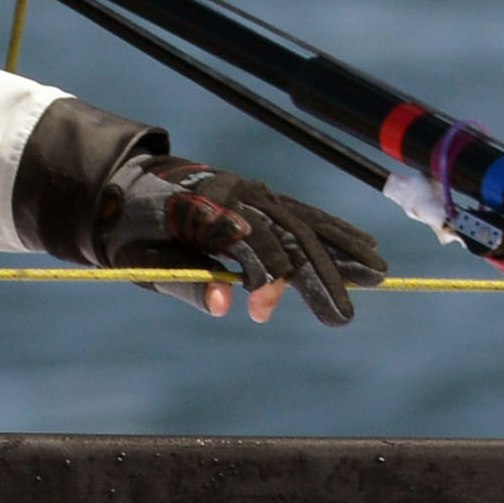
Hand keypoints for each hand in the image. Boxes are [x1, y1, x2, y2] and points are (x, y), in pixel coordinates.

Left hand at [87, 144, 381, 326]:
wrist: (125, 186)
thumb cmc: (130, 232)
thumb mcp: (140, 262)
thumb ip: (183, 282)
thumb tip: (225, 307)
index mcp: (203, 206)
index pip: (248, 241)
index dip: (262, 276)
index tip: (262, 310)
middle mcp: (235, 193)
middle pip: (286, 233)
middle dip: (317, 275)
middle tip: (342, 316)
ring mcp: (251, 192)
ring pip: (303, 222)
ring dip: (341, 250)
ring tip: (378, 276)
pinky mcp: (261, 197)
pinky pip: (303, 214)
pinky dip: (333, 231)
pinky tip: (364, 247)